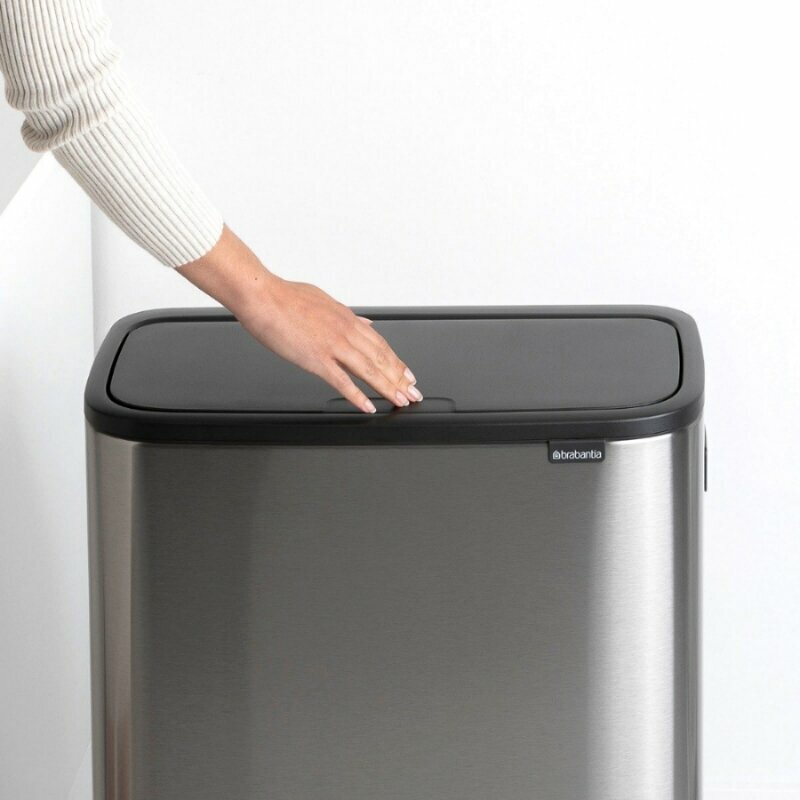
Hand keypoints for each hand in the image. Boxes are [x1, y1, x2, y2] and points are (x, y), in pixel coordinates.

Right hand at [177, 225, 421, 413]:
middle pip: (381, 359)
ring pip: (369, 371)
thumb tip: (366, 322)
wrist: (263, 296)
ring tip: (400, 401)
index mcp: (347, 319)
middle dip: (400, 379)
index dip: (397, 362)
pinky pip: (342, 381)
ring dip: (388, 388)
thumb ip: (348, 315)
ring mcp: (333, 346)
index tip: (408, 375)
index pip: (380, 344)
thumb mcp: (326, 300)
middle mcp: (345, 332)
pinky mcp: (317, 359)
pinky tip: (368, 407)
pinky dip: (358, 396)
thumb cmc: (286, 297)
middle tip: (414, 393)